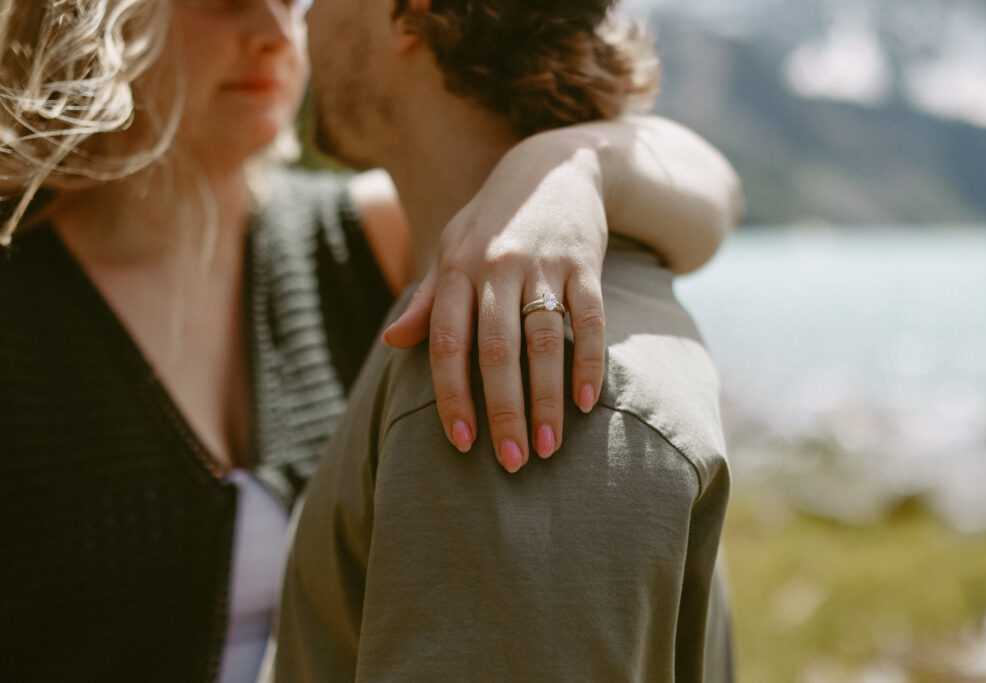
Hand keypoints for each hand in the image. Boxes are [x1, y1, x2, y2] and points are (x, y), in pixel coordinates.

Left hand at [382, 143, 608, 472]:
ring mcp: (544, 263)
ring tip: (547, 448)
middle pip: (498, 350)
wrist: (553, 166)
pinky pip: (589, 319)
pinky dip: (588, 362)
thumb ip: (426, 300)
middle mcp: (497, 266)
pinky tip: (586, 403)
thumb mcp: (451, 249)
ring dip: (546, 398)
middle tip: (510, 462)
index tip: (462, 443)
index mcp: (457, 268)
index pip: (449, 343)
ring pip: (544, 340)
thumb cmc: (492, 220)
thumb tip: (392, 343)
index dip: (452, 395)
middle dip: (503, 410)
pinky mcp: (585, 262)